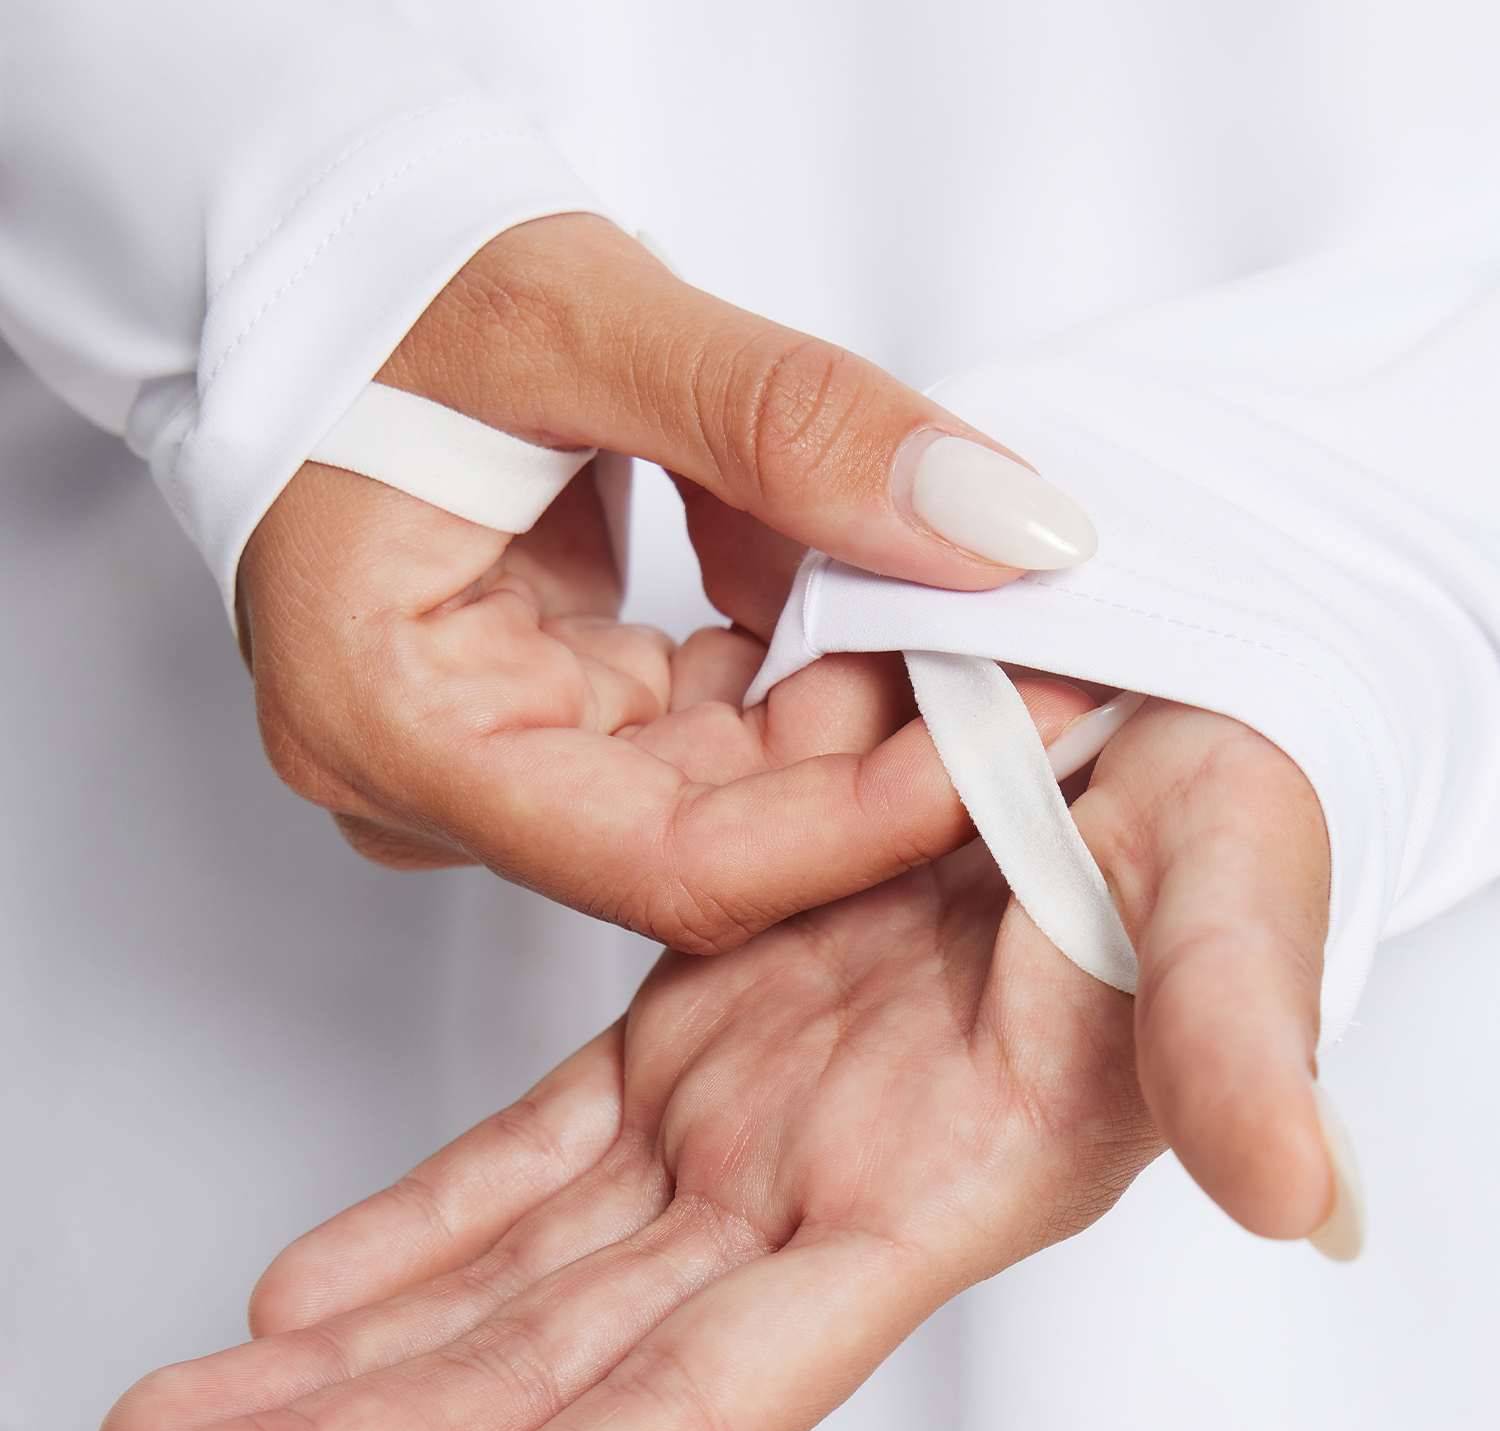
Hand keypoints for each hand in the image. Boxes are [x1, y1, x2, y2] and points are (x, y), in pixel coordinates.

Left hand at [44, 688, 1343, 1430]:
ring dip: (321, 1373)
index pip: (692, 1413)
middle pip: (530, 1384)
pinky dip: (408, 1231)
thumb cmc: (1214, 800)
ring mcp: (736, 1119)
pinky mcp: (692, 1028)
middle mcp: (804, 1195)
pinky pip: (527, 1156)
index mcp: (922, 1196)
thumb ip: (1235, 1043)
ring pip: (494, 1286)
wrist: (1154, 705)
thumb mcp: (1237, 894)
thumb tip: (1299, 1192)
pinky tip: (293, 1297)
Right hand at [237, 213, 1093, 949]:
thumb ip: (790, 425)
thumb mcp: (581, 321)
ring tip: (953, 584)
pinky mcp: (540, 722)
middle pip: (708, 836)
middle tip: (1029, 643)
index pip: (665, 860)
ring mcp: (487, 761)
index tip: (1014, 741)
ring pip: (721, 791)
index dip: (856, 826)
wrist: (315, 272)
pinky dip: (796, 660)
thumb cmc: (383, 288)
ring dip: (849, 694)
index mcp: (392, 721)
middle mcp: (431, 782)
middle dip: (879, 748)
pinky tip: (849, 571)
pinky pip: (704, 733)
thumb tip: (1000, 536)